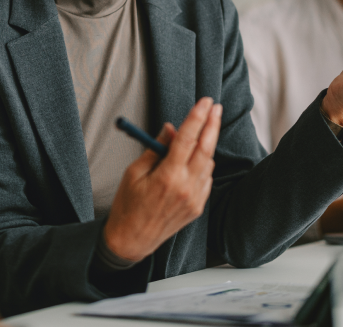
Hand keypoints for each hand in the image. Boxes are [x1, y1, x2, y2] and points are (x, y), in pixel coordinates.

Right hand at [103, 98, 221, 261]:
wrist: (132, 239)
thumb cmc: (128, 205)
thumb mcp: (134, 172)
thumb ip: (156, 149)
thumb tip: (171, 129)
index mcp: (168, 176)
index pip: (187, 139)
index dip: (197, 117)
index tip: (204, 102)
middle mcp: (186, 187)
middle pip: (206, 148)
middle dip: (212, 124)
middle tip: (215, 107)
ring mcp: (195, 199)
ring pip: (208, 163)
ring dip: (206, 146)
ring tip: (198, 134)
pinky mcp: (198, 207)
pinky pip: (206, 179)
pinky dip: (202, 165)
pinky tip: (193, 161)